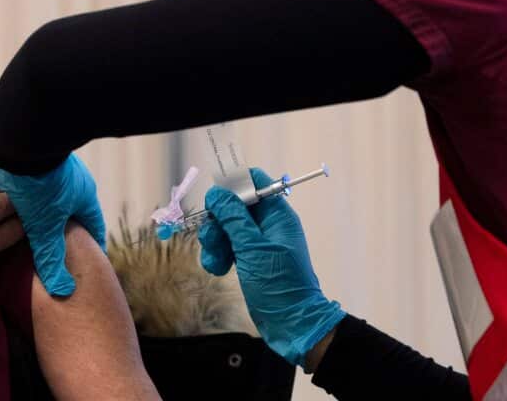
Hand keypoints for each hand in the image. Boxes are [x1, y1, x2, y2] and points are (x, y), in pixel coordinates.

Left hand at [0, 150, 105, 296]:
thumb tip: (63, 291)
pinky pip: (37, 184)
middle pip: (74, 212)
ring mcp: (56, 168)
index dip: (92, 246)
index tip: (90, 261)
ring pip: (54, 197)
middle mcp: (75, 181)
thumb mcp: (44, 225)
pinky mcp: (35, 159)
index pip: (93, 227)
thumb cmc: (38, 184)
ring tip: (36, 230)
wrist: (20, 138)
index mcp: (84, 197)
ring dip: (47, 212)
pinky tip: (17, 206)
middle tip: (58, 250)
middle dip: (67, 230)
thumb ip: (51, 257)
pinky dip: (31, 198)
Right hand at [198, 167, 345, 367]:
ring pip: (227, 227)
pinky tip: (219, 268)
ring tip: (216, 261)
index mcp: (277, 215)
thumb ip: (234, 219)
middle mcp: (268, 225)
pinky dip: (220, 254)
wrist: (292, 324)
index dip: (233, 185)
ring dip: (215, 241)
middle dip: (218, 221)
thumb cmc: (280, 285)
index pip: (256, 182)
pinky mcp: (250, 259)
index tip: (214, 200)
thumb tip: (217, 194)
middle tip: (213, 239)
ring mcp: (258, 243)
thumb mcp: (253, 249)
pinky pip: (228, 246)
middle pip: (234, 206)